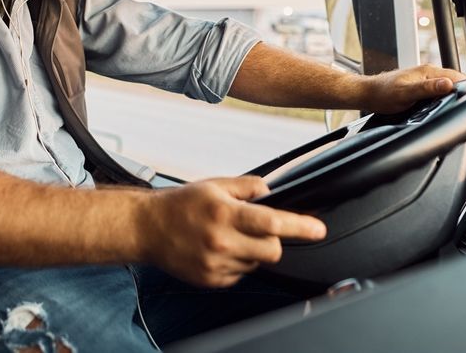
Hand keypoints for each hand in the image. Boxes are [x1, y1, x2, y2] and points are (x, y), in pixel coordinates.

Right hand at [141, 176, 326, 287]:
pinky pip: (240, 274)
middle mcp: (222, 241)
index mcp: (225, 213)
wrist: (147, 228)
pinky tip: (217, 249)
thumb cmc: (180, 205)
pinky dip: (237, 263)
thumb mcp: (214, 185)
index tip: (318, 230)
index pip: (273, 223)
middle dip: (273, 240)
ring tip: (227, 237)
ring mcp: (216, 264)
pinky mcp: (211, 280)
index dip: (300, 226)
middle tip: (257, 229)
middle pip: (271, 250)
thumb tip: (270, 192)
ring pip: (256, 263)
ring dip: (251, 251)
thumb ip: (247, 186)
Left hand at [361, 64, 465, 113]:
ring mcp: (425, 79)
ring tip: (460, 108)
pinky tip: (444, 107)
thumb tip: (447, 84)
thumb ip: (426, 89)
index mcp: (428, 71)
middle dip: (464, 93)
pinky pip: (439, 91)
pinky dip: (444, 98)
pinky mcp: (421, 86)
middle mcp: (429, 73)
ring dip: (454, 96)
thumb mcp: (406, 94)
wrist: (367, 94)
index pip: (458, 77)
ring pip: (447, 87)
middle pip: (455, 82)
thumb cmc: (382, 93)